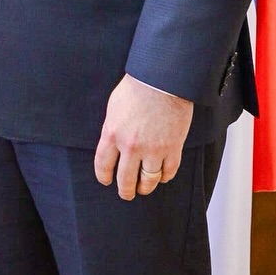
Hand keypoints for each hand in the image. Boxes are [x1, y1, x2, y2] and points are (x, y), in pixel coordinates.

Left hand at [93, 75, 193, 199]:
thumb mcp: (114, 108)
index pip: (103, 165)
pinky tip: (162, 176)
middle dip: (125, 191)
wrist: (163, 80)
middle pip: (125, 180)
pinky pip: (169, 171)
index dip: (104, 177)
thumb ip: (112, 129)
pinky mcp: (172, 148)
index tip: (106, 182)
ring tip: (144, 189)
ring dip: (145, 188)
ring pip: (148, 181)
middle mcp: (131, 147)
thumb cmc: (137, 88)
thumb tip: (113, 144)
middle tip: (126, 194)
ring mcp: (153, 149)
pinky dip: (165, 177)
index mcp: (112, 135)